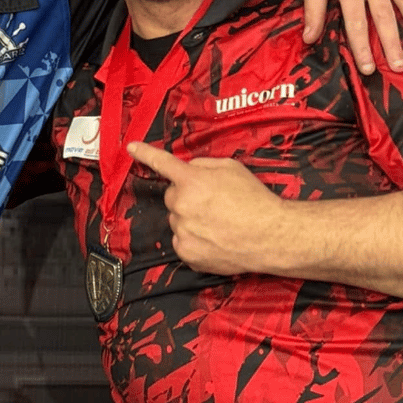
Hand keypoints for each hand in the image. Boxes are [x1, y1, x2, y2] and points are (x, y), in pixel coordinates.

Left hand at [128, 141, 284, 274]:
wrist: (271, 236)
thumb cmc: (255, 200)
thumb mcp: (232, 168)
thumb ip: (203, 166)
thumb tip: (188, 170)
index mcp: (191, 181)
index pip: (162, 163)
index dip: (145, 154)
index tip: (131, 148)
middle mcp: (182, 206)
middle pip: (172, 197)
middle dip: (186, 197)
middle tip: (212, 203)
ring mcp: (183, 232)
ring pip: (177, 220)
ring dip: (190, 219)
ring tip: (219, 223)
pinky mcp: (188, 254)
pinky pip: (182, 242)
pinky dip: (194, 240)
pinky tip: (215, 238)